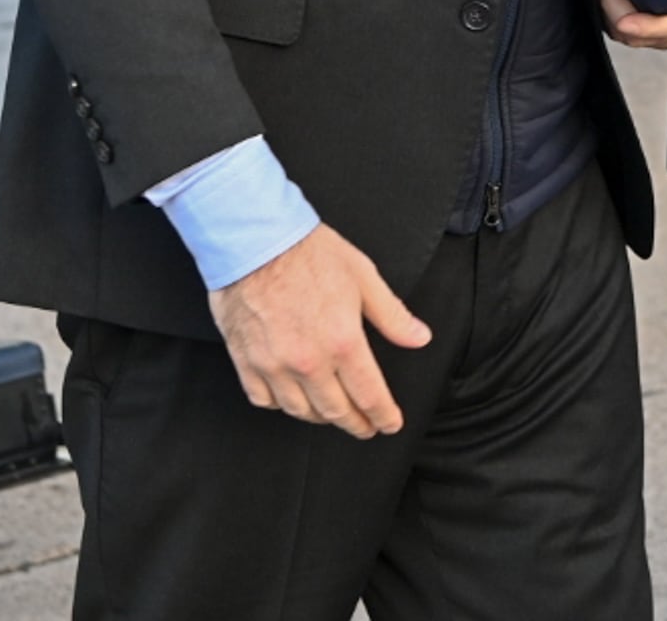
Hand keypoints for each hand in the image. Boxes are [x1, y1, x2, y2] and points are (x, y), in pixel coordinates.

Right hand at [206, 223, 431, 438]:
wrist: (254, 238)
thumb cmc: (307, 251)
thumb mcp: (362, 276)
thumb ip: (392, 315)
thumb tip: (419, 338)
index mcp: (342, 341)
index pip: (370, 396)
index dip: (384, 416)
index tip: (389, 423)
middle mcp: (309, 361)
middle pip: (337, 412)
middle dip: (357, 424)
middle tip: (366, 427)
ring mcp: (274, 365)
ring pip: (301, 411)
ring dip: (322, 418)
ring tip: (333, 413)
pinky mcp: (247, 361)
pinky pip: (264, 399)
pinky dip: (281, 405)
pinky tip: (292, 397)